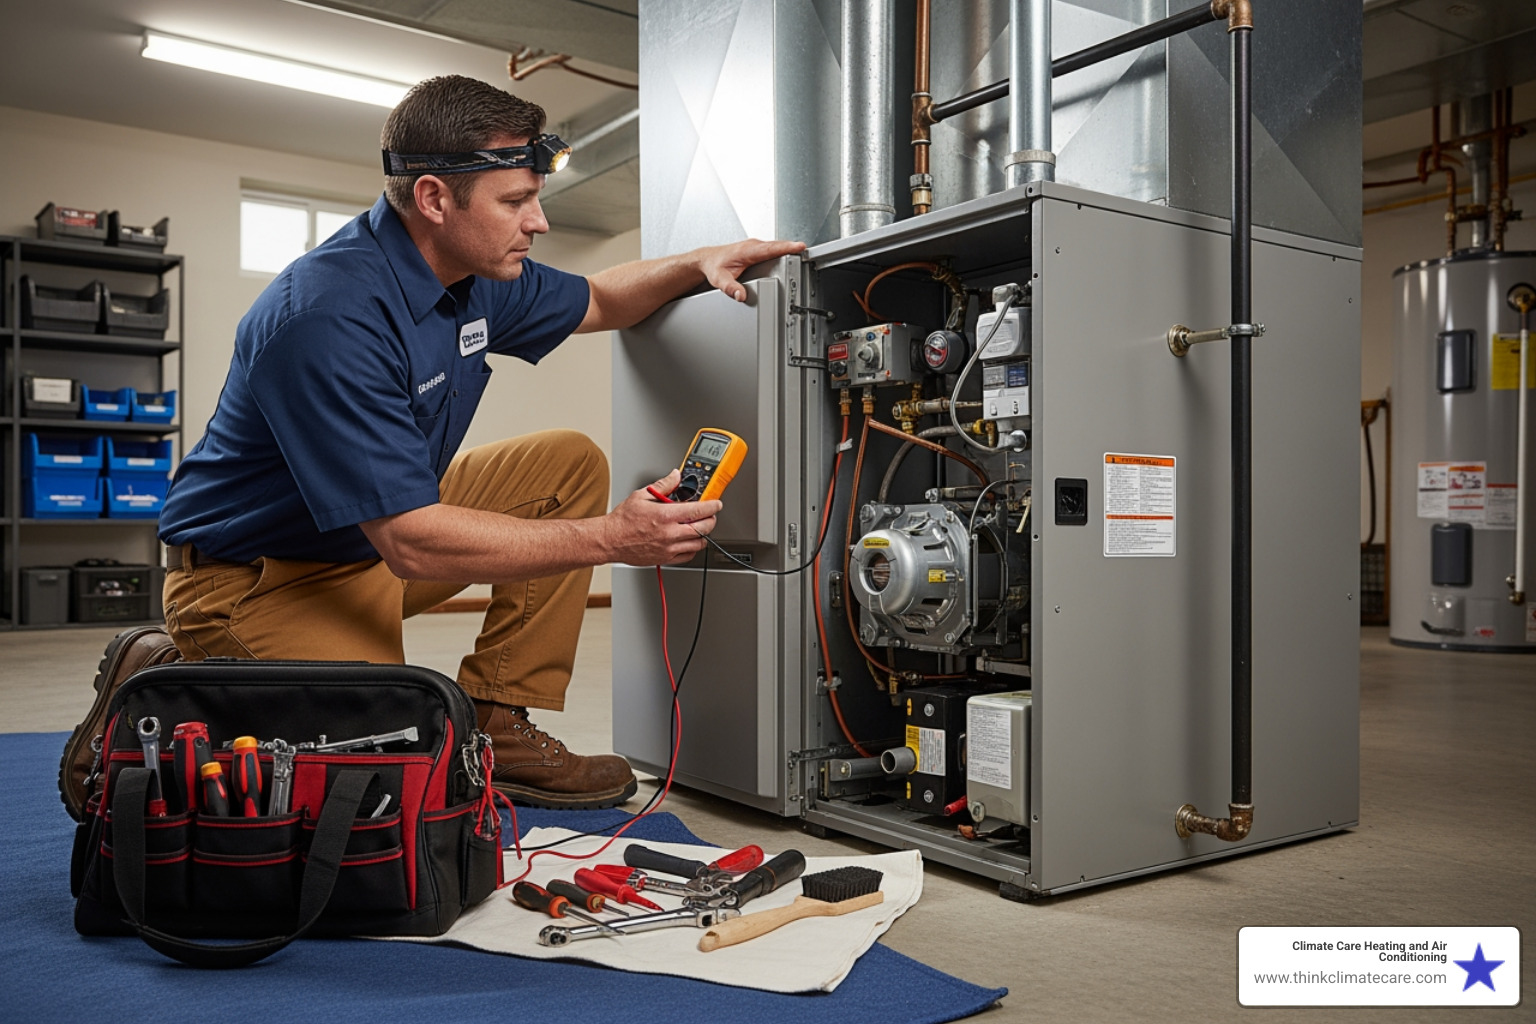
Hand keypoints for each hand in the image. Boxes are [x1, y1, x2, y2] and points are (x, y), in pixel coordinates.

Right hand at [603, 470, 722, 566]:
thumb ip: (663, 486)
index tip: (716, 504)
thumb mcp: (641, 496)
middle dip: (711, 520)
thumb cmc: (622, 520)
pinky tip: (688, 541)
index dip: (712, 506)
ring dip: (703, 535)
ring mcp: (668, 548)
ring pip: (698, 544)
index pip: (698, 510)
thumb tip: (675, 476)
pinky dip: (693, 548)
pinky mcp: (665, 558)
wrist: (610, 540)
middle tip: (710, 515)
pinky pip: (688, 556)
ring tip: (700, 527)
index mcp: (665, 515)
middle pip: (703, 528)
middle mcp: (669, 533)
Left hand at [699, 239, 807, 302]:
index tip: (799, 247)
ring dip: (789, 249)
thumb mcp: (719, 279)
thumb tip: (741, 295)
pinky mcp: (758, 251)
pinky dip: (783, 251)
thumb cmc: (714, 266)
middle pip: (778, 246)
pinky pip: (773, 249)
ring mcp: (756, 247)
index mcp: (747, 250)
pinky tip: (791, 256)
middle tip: (807, 252)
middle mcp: (753, 246)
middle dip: (793, 248)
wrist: (707, 260)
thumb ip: (730, 288)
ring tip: (804, 254)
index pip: (770, 248)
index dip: (786, 248)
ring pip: (776, 247)